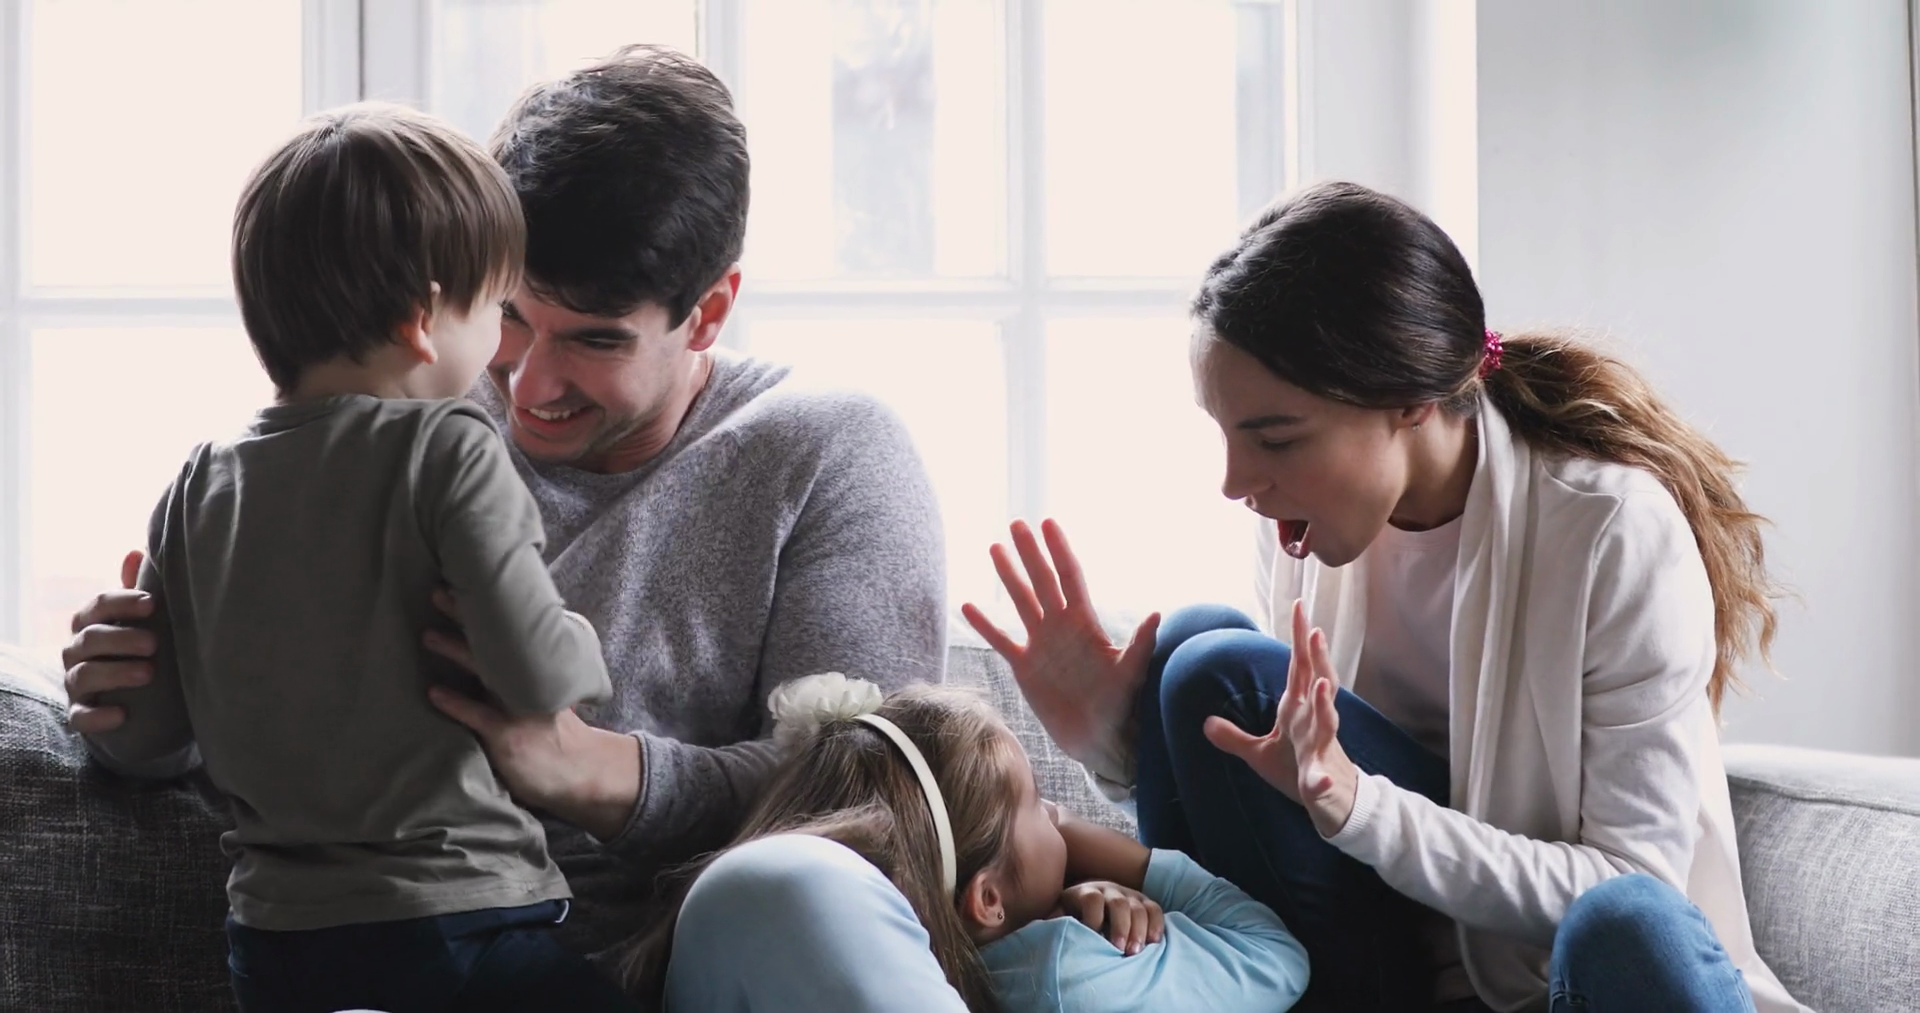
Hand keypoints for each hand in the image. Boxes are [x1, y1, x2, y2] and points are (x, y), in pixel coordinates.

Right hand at [62, 550, 155, 733]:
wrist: (140, 699)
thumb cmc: (139, 647)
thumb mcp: (142, 620)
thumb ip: (137, 590)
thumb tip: (136, 552)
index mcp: (92, 623)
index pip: (98, 605)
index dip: (122, 602)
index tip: (152, 604)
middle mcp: (77, 651)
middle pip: (90, 639)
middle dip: (121, 638)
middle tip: (155, 643)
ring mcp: (76, 683)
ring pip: (84, 675)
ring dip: (115, 673)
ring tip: (149, 673)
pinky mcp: (81, 713)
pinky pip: (80, 717)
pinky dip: (99, 716)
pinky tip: (123, 714)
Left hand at [423, 588, 639, 839]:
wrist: (579, 770)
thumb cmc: (551, 729)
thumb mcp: (548, 690)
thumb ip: (523, 668)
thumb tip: (499, 640)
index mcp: (535, 669)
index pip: (507, 630)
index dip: (484, 606)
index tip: (461, 581)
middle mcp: (527, 682)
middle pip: (494, 640)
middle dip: (466, 615)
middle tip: (439, 592)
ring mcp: (518, 707)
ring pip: (484, 672)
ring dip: (456, 650)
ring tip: (428, 636)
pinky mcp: (507, 736)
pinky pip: (477, 716)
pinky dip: (455, 703)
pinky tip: (434, 692)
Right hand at [960, 519, 1159, 766]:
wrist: (1098, 738)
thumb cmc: (1120, 705)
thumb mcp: (1130, 674)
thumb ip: (1139, 645)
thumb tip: (1157, 614)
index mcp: (1086, 624)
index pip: (1070, 578)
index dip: (1059, 551)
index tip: (1048, 523)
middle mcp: (1061, 627)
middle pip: (1042, 582)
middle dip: (1030, 553)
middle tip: (1016, 523)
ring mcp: (1041, 644)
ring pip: (1021, 602)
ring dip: (1008, 576)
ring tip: (995, 548)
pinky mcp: (1024, 666)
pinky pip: (1000, 640)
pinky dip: (985, 625)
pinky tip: (969, 606)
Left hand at [1058, 881, 1164, 955]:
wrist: (1090, 902)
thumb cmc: (1072, 916)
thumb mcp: (1059, 915)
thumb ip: (1054, 920)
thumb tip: (1044, 930)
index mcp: (1085, 893)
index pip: (1092, 899)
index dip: (1093, 917)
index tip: (1092, 936)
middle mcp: (1109, 890)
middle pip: (1119, 903)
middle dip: (1121, 926)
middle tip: (1121, 949)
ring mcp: (1128, 895)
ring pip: (1139, 907)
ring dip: (1139, 930)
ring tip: (1136, 952)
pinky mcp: (1143, 902)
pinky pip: (1154, 910)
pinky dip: (1156, 924)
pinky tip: (1154, 941)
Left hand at [1203, 599, 1360, 837]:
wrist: (1333, 804)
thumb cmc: (1299, 770)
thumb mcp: (1260, 752)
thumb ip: (1234, 736)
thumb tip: (1206, 722)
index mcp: (1298, 710)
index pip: (1299, 668)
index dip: (1299, 639)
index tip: (1299, 606)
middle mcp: (1313, 722)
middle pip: (1318, 682)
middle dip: (1316, 657)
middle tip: (1313, 629)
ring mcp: (1321, 749)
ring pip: (1327, 722)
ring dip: (1325, 705)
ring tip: (1321, 685)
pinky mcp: (1321, 780)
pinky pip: (1320, 779)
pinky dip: (1319, 779)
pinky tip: (1318, 781)